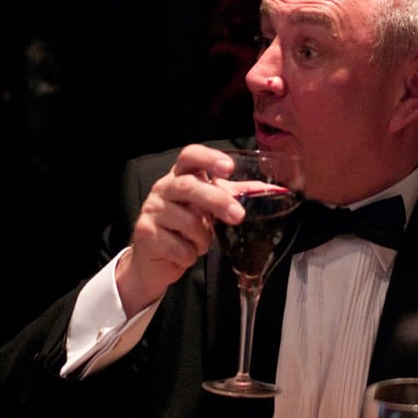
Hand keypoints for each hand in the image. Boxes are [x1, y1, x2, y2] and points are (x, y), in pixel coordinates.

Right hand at [115, 144, 243, 314]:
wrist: (154, 261)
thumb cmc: (184, 229)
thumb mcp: (207, 209)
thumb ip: (233, 195)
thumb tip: (273, 190)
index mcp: (179, 177)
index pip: (189, 156)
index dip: (208, 158)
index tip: (229, 168)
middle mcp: (162, 188)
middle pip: (189, 186)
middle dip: (217, 200)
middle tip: (238, 216)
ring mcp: (151, 210)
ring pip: (186, 220)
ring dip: (203, 237)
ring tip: (202, 243)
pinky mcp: (145, 234)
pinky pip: (178, 246)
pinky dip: (190, 254)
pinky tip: (186, 254)